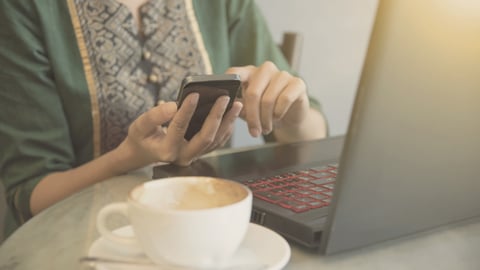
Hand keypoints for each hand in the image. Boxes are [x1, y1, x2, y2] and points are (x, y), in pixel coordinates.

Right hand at [118, 93, 242, 165]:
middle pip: (205, 137)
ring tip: (236, 104)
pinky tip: (232, 114)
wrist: (144, 153)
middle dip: (217, 116)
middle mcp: (183, 157)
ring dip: (227, 121)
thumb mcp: (140, 126)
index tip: (195, 93)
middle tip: (225, 98)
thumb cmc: (141, 137)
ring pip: (215, 140)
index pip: (179, 128)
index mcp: (167, 150)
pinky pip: (217, 142)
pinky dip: (226, 127)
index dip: (187, 110)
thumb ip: (154, 116)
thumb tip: (173, 105)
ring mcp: (194, 156)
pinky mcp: (200, 153)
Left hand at [226, 61, 310, 137]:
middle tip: (254, 132)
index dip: (229, 88)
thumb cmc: (266, 112)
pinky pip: (284, 99)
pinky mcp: (297, 83)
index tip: (225, 104)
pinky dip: (279, 113)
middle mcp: (265, 69)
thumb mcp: (248, 110)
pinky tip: (277, 118)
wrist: (291, 117)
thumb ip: (237, 106)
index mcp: (249, 72)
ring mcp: (282, 74)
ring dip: (266, 119)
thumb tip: (228, 106)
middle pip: (253, 93)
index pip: (234, 74)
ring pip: (268, 99)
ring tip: (266, 128)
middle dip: (252, 117)